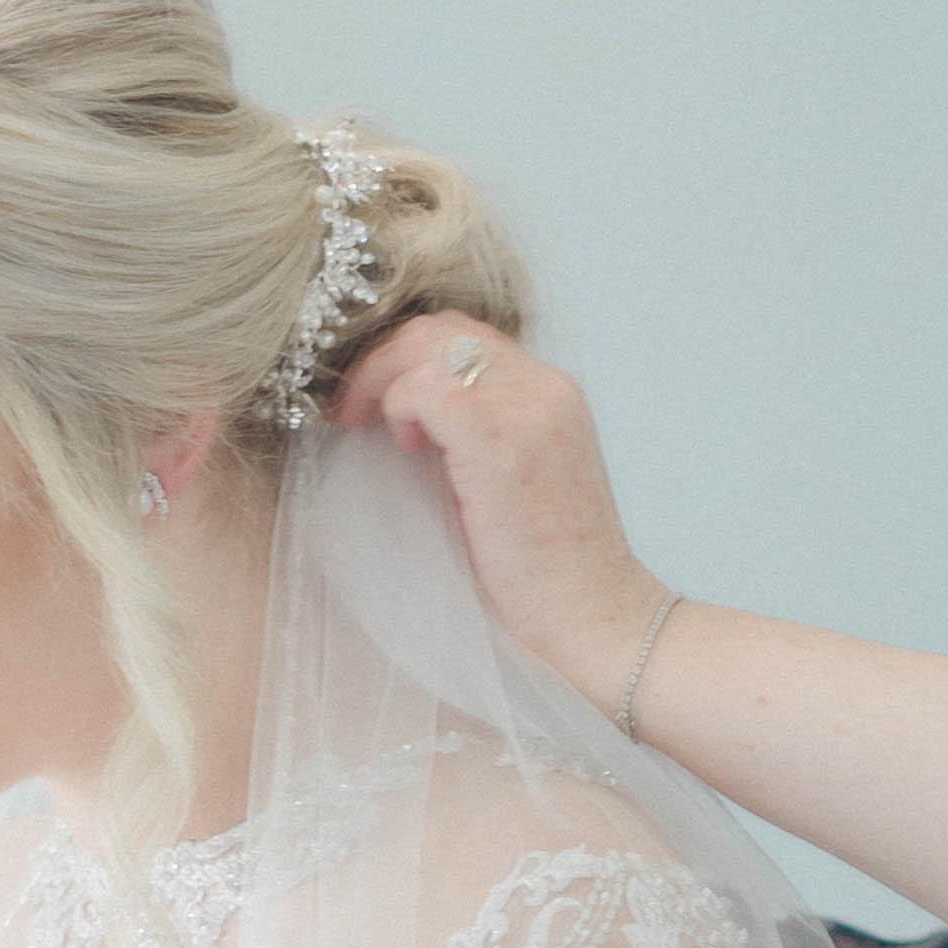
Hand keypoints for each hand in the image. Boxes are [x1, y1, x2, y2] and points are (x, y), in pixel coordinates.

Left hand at [335, 321, 662, 713]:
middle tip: (352, 409)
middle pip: (441, 328)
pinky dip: (397, 410)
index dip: (410, 359)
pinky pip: (423, 388)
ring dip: (381, 382)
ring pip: (425, 347)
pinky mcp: (498, 439)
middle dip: (383, 359)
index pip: (468, 337)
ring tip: (369, 429)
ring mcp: (526, 407)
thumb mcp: (518, 484)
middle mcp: (545, 387)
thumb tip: (409, 421)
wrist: (595, 620)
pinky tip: (405, 450)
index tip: (377, 403)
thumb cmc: (549, 573)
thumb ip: (481, 438)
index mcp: (553, 395)